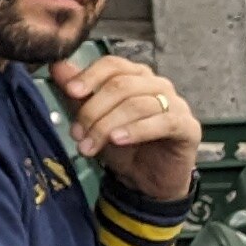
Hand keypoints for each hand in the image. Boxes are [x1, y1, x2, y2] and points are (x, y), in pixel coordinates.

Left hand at [50, 53, 201, 203]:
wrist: (145, 180)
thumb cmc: (121, 145)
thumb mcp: (92, 120)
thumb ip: (76, 93)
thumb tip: (57, 65)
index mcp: (135, 77)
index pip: (113, 64)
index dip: (90, 76)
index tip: (70, 91)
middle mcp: (157, 85)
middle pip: (121, 86)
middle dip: (93, 110)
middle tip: (77, 133)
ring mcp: (176, 104)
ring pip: (137, 105)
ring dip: (107, 126)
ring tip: (89, 146)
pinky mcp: (188, 127)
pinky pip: (163, 122)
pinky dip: (136, 130)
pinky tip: (118, 140)